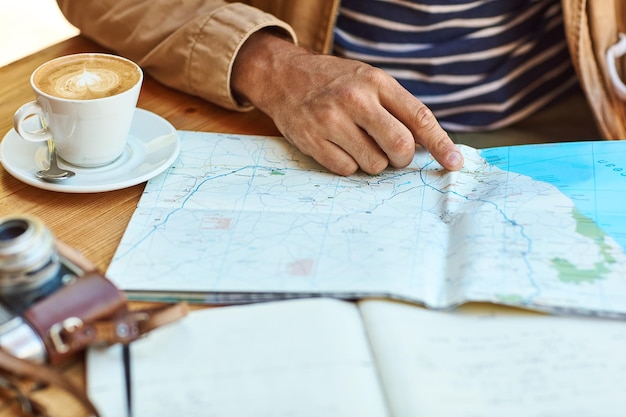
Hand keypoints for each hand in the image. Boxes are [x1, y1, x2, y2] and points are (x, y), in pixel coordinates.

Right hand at [232, 32, 463, 175]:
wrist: (284, 76)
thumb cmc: (334, 82)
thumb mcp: (368, 80)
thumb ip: (397, 108)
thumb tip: (429, 146)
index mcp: (376, 82)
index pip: (419, 118)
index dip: (441, 144)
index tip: (454, 163)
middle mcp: (355, 99)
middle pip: (400, 147)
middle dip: (401, 158)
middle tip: (393, 154)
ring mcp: (331, 120)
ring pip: (374, 164)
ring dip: (373, 162)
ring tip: (358, 144)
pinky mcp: (312, 140)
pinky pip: (347, 170)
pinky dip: (349, 166)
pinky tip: (339, 147)